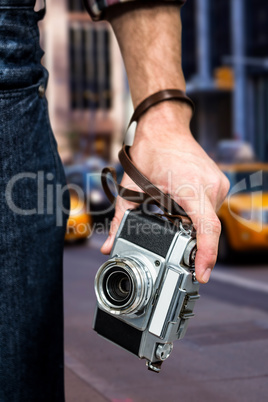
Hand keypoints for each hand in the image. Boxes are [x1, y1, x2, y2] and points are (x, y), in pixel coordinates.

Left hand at [101, 102, 229, 283]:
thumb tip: (110, 245)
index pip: (207, 229)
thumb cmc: (151, 151)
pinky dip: (196, 214)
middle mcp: (210, 186)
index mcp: (191, 188)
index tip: (202, 274)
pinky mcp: (218, 182)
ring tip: (172, 215)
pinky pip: (210, 207)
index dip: (206, 255)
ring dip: (192, 225)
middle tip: (172, 245)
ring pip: (208, 218)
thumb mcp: (131, 188)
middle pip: (205, 228)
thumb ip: (121, 220)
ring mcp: (218, 183)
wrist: (165, 126)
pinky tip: (179, 208)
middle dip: (190, 241)